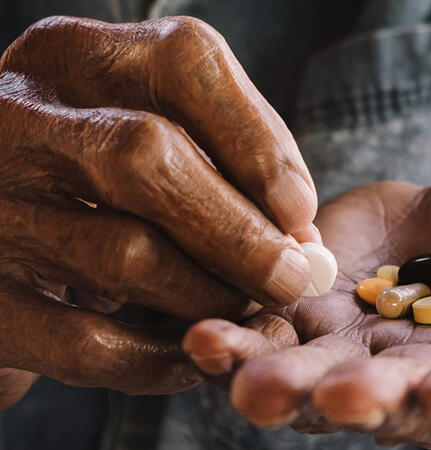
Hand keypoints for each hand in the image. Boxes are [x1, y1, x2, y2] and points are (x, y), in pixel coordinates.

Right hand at [0, 16, 317, 406]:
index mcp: (76, 58)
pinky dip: (154, 360)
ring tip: (244, 308)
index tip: (299, 212)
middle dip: (240, 234)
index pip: (184, 66)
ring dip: (207, 296)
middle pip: (147, 157)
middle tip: (292, 279)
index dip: (258, 142)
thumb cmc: (97, 181)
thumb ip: (228, 168)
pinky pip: (82, 342)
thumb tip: (303, 237)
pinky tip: (189, 358)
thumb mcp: (153, 139)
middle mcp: (16, 115)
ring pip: (122, 253)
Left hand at [185, 173, 430, 447]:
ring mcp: (364, 346)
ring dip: (278, 378)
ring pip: (317, 372)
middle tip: (323, 399)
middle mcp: (428, 373)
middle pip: (391, 396)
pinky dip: (243, 337)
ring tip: (239, 375)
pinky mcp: (318, 311)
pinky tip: (205, 337)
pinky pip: (275, 330)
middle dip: (353, 399)